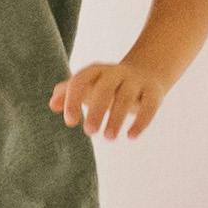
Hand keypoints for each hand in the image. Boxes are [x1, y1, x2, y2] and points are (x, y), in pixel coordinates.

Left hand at [51, 54, 170, 141]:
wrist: (146, 72)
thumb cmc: (108, 84)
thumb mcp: (88, 85)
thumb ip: (67, 93)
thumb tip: (53, 104)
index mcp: (97, 71)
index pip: (80, 80)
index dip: (73, 100)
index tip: (70, 122)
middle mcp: (117, 73)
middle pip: (105, 88)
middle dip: (96, 110)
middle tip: (89, 132)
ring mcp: (137, 81)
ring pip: (126, 98)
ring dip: (116, 118)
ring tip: (108, 137)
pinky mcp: (154, 91)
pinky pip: (149, 105)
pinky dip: (141, 121)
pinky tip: (131, 136)